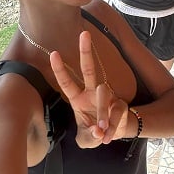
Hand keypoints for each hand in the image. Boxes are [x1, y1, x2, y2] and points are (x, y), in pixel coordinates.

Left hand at [49, 32, 127, 147]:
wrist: (111, 136)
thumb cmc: (93, 133)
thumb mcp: (85, 140)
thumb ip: (88, 137)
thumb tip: (97, 132)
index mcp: (78, 99)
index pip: (67, 82)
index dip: (60, 69)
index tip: (53, 53)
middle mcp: (91, 93)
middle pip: (88, 69)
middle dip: (86, 51)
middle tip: (84, 33)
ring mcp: (107, 96)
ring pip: (103, 93)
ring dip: (102, 112)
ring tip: (101, 130)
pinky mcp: (120, 103)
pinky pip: (117, 111)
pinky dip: (112, 126)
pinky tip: (108, 136)